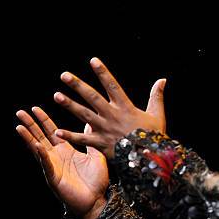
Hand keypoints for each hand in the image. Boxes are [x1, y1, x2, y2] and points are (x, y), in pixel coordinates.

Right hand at [15, 107, 108, 218]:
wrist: (97, 200)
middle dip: (30, 125)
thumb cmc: (96, 180)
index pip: (52, 131)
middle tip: (20, 112)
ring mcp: (53, 167)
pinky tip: (37, 146)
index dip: (43, 120)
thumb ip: (90, 139)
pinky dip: (42, 156)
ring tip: (20, 127)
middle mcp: (56, 157)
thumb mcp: (96, 155)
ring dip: (29, 138)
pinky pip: (47, 165)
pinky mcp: (54, 178)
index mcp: (65, 150)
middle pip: (40, 137)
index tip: (35, 108)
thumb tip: (90, 122)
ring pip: (38, 150)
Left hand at [52, 57, 166, 158]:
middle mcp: (112, 115)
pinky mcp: (100, 143)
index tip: (93, 60)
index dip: (103, 72)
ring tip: (56, 95)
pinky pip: (83, 139)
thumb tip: (162, 79)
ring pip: (84, 115)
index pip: (112, 85)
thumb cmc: (154, 136)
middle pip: (92, 97)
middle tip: (64, 75)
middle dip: (78, 85)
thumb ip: (157, 96)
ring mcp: (105, 129)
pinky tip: (57, 132)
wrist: (150, 158)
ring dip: (70, 105)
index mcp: (125, 107)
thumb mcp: (157, 114)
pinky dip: (70, 136)